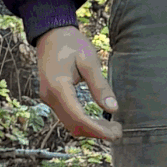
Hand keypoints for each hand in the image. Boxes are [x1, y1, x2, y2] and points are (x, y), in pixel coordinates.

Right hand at [35, 22, 119, 143]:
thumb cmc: (71, 43)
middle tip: (118, 132)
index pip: (78, 117)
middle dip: (96, 132)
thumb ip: (100, 86)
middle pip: (73, 125)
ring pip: (69, 124)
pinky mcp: (51, 98)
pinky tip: (98, 120)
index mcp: (58, 87)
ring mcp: (48, 98)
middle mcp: (49, 97)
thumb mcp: (89, 61)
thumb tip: (113, 109)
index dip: (98, 129)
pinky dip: (83, 122)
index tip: (116, 133)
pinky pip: (67, 116)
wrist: (51, 34)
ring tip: (111, 127)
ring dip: (90, 129)